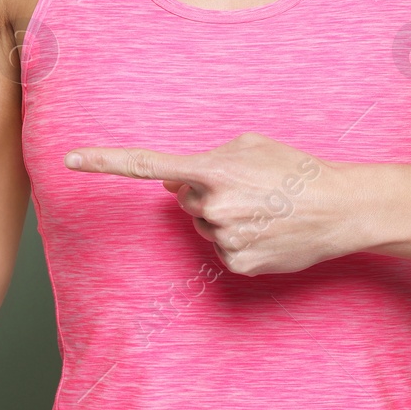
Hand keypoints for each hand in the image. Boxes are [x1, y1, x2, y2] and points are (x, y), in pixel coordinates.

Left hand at [64, 131, 354, 275]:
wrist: (339, 208)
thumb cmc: (295, 169)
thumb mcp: (250, 145)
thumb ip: (208, 158)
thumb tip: (174, 185)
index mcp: (212, 169)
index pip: (147, 165)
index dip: (106, 162)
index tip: (71, 160)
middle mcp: (212, 206)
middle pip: (186, 200)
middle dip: (207, 193)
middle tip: (250, 188)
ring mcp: (224, 238)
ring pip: (204, 226)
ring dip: (225, 217)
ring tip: (264, 208)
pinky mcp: (238, 263)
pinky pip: (222, 249)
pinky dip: (241, 240)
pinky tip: (267, 229)